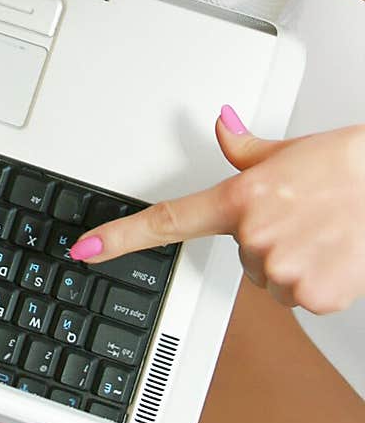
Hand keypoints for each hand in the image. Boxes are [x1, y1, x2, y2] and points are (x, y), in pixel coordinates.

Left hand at [68, 108, 364, 313]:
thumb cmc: (340, 166)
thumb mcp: (283, 152)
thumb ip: (242, 148)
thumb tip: (222, 125)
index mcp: (238, 197)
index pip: (166, 221)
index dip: (120, 238)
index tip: (84, 249)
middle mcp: (253, 234)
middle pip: (242, 257)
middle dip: (266, 242)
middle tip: (299, 218)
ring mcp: (281, 266)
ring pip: (270, 279)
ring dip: (291, 262)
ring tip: (319, 232)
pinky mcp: (313, 294)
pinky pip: (299, 297)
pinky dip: (317, 281)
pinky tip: (332, 252)